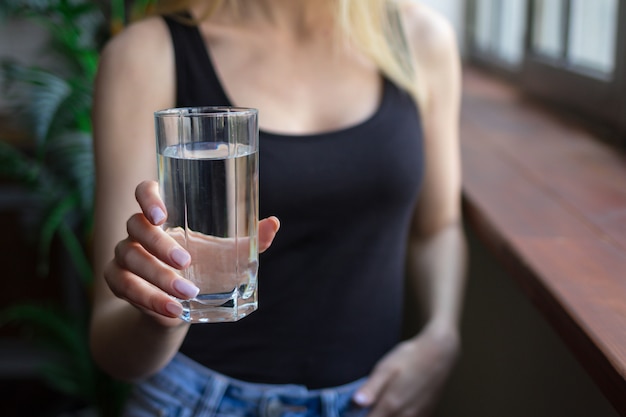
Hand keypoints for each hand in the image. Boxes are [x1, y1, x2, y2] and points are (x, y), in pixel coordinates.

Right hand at [103, 180, 279, 325]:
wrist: (179, 305)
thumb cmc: (203, 268)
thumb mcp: (225, 255)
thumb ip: (249, 242)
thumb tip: (273, 223)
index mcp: (162, 214)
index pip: (144, 191)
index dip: (147, 197)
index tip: (162, 216)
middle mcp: (138, 230)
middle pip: (135, 226)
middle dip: (159, 245)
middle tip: (186, 262)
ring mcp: (123, 254)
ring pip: (129, 257)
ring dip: (158, 277)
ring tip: (187, 293)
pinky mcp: (117, 280)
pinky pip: (124, 286)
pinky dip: (150, 299)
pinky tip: (173, 310)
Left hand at [353, 325, 459, 416]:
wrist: (440, 353)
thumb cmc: (410, 357)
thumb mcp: (386, 368)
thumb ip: (371, 388)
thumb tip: (355, 403)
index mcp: (391, 405)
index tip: (354, 411)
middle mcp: (406, 416)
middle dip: (372, 416)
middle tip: (366, 406)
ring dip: (385, 416)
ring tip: (381, 404)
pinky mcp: (426, 414)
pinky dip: (399, 416)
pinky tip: (396, 406)